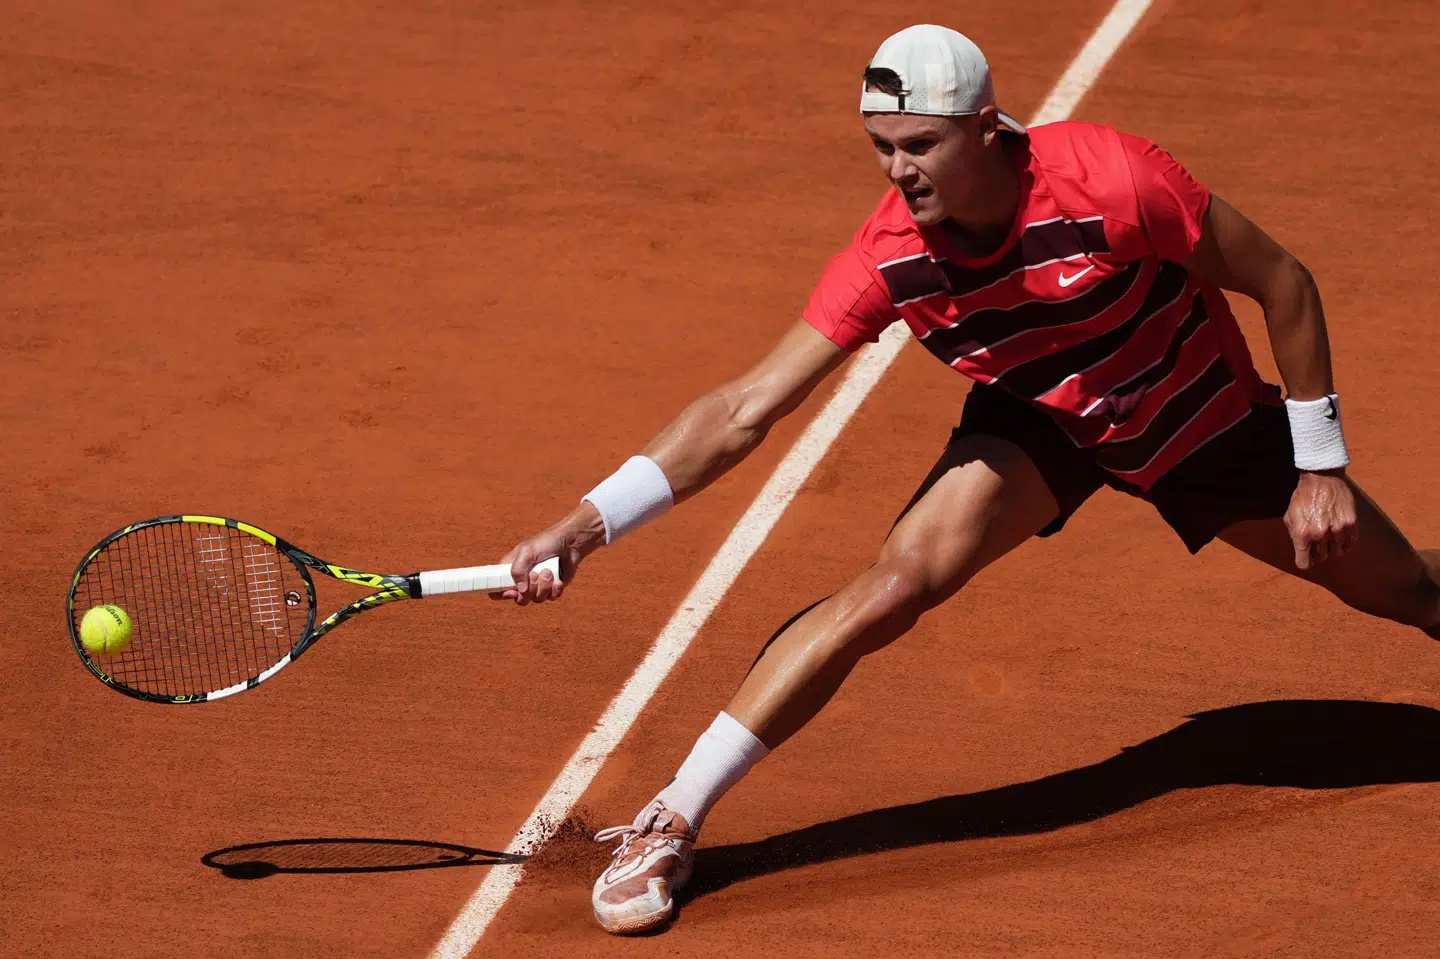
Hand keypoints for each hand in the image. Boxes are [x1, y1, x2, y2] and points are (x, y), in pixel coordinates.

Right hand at [492, 503, 606, 604]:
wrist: (570, 543)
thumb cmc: (546, 543)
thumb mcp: (527, 551)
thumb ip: (518, 569)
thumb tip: (520, 590)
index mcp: (510, 570)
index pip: (496, 589)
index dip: (500, 594)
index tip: (511, 591)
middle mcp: (522, 580)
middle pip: (519, 599)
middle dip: (529, 590)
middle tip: (536, 575)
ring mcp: (537, 586)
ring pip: (536, 600)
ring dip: (544, 587)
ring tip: (549, 572)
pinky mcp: (552, 589)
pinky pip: (550, 598)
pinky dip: (555, 590)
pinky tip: (558, 580)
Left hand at [1284, 470, 1357, 569]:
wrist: (1322, 478)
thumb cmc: (1303, 497)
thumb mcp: (1290, 516)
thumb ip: (1295, 535)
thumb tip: (1302, 551)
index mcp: (1302, 534)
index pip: (1304, 563)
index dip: (1305, 561)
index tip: (1307, 558)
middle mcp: (1320, 534)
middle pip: (1322, 559)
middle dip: (1318, 553)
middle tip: (1318, 544)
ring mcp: (1338, 530)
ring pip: (1337, 553)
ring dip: (1332, 548)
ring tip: (1329, 537)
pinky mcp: (1352, 524)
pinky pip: (1350, 545)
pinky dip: (1345, 544)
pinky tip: (1340, 536)